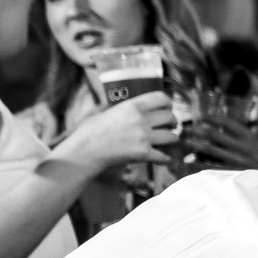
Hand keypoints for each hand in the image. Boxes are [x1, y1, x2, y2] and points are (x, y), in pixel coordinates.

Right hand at [54, 91, 174, 176]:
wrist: (84, 151)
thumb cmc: (89, 131)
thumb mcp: (104, 110)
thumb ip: (119, 108)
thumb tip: (125, 104)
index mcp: (132, 106)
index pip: (161, 99)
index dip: (168, 103)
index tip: (168, 108)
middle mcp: (141, 120)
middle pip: (170, 117)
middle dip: (173, 121)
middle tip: (171, 125)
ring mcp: (144, 137)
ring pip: (172, 137)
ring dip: (172, 139)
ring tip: (168, 140)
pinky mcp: (143, 154)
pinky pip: (164, 156)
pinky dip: (165, 158)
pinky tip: (164, 158)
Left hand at [182, 108, 257, 171]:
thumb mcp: (255, 143)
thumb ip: (239, 135)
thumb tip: (217, 127)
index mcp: (248, 136)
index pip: (226, 122)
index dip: (211, 118)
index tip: (200, 117)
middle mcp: (242, 146)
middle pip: (214, 134)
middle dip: (197, 130)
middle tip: (185, 128)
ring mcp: (237, 159)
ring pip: (210, 149)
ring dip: (195, 145)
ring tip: (184, 141)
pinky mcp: (233, 172)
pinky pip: (212, 166)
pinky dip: (198, 163)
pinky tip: (188, 160)